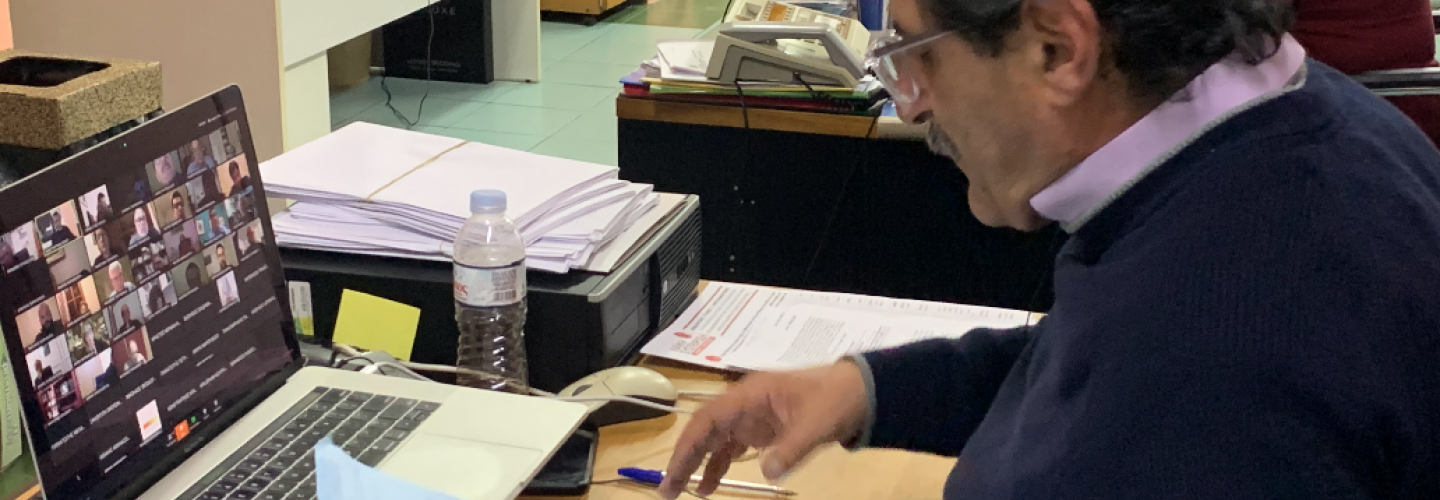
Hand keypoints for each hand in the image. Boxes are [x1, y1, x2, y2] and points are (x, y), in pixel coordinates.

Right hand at [658, 361, 868, 498]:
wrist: (859, 391)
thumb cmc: (835, 400)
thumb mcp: (817, 424)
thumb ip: (792, 448)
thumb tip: (768, 472)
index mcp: (751, 394)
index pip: (708, 419)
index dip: (688, 446)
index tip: (674, 472)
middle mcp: (744, 403)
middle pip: (704, 429)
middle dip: (684, 458)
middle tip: (667, 490)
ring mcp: (751, 415)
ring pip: (714, 439)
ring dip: (697, 464)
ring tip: (682, 491)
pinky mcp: (761, 428)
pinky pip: (731, 447)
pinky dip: (718, 465)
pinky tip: (708, 486)